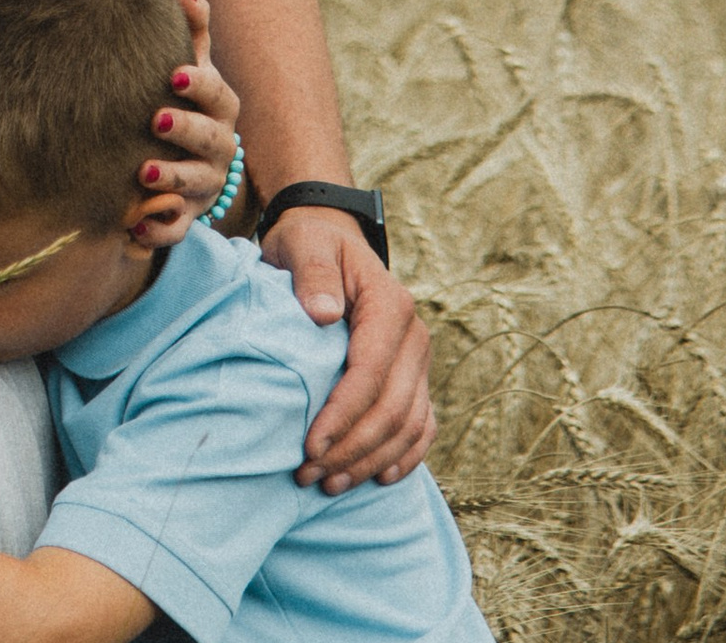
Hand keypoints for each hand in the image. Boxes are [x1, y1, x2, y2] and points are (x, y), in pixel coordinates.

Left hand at [132, 0, 240, 246]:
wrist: (188, 163)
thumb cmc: (183, 103)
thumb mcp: (190, 68)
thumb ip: (191, 31)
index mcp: (219, 109)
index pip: (217, 94)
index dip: (199, 85)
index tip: (174, 76)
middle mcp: (218, 149)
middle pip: (210, 141)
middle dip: (186, 130)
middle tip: (156, 119)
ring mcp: (203, 186)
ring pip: (194, 186)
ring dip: (170, 179)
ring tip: (142, 173)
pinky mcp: (184, 217)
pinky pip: (175, 230)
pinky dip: (156, 231)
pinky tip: (134, 225)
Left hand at [263, 210, 434, 490]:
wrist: (329, 240)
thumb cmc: (309, 244)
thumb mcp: (304, 244)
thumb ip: (313, 275)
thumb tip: (323, 315)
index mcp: (390, 304)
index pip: (370, 373)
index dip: (343, 415)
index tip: (309, 445)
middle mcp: (414, 336)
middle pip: (391, 408)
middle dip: (352, 449)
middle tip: (310, 475)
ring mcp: (419, 360)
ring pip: (408, 426)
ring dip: (370, 461)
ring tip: (329, 484)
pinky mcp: (415, 377)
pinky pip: (421, 426)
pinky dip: (404, 456)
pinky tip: (378, 478)